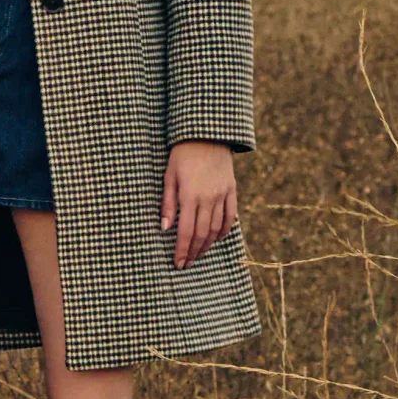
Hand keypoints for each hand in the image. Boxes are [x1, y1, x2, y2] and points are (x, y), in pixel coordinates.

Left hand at [160, 141, 237, 269]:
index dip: (182, 250)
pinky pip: (230, 216)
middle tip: (186, 264)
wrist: (207, 134)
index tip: (178, 263)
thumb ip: (168, 203)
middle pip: (202, 234)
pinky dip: (224, 231)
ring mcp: (222, 195)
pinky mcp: (232, 190)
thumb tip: (165, 228)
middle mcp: (208, 198)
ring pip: (217, 228)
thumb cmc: (182, 155)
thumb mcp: (169, 176)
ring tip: (198, 254)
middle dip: (193, 252)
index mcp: (190, 196)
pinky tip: (216, 238)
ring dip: (207, 245)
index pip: (186, 232)